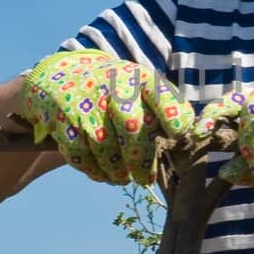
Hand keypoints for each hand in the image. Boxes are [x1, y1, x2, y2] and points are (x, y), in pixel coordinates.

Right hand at [20, 51, 194, 184]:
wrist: (64, 75)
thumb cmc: (117, 91)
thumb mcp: (142, 87)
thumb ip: (167, 108)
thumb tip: (191, 138)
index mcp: (140, 78)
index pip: (162, 97)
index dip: (173, 118)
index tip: (178, 135)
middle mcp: (113, 86)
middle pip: (132, 129)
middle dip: (141, 161)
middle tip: (145, 178)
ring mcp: (85, 102)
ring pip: (104, 146)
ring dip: (117, 170)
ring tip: (124, 178)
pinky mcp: (62, 119)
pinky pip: (80, 154)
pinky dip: (93, 170)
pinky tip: (102, 174)